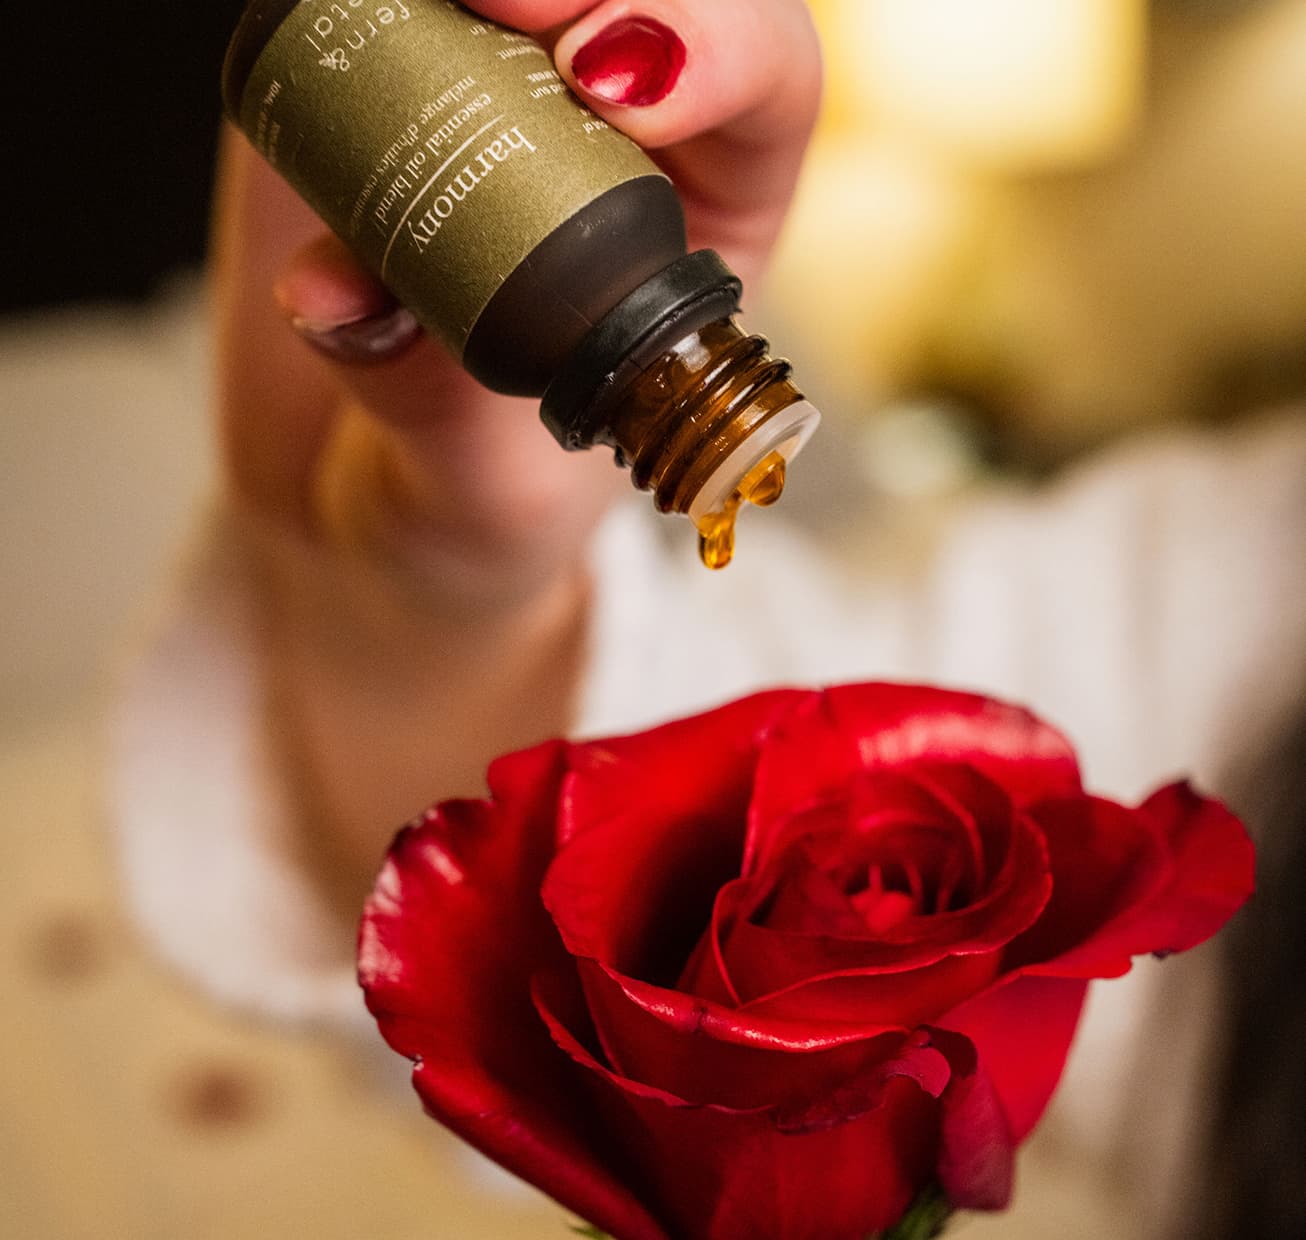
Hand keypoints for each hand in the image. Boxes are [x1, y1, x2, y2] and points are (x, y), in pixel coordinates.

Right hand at [210, 0, 822, 916]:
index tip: (606, 80)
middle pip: (647, 4)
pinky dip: (371, 5)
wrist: (363, 508)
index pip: (762, 97)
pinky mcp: (394, 88)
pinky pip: (400, 16)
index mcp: (700, 244)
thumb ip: (428, 403)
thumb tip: (331, 294)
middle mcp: (620, 156)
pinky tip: (337, 18)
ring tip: (425, 4)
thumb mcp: (477, 497)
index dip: (713, 48)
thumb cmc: (472, 511)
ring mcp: (507, 111)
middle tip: (496, 1)